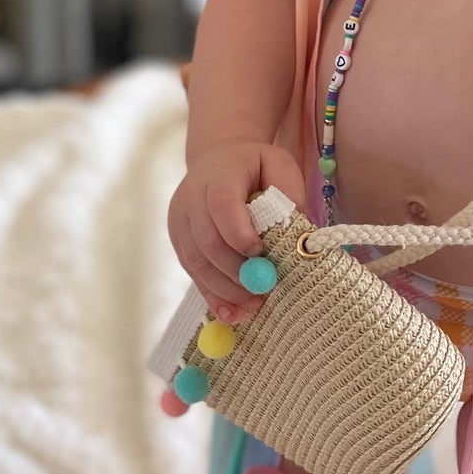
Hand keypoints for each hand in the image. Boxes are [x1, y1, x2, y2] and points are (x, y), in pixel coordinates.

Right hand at [167, 141, 305, 324]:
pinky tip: (230, 313)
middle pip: (207, 241)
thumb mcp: (279, 165)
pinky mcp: (177, 239)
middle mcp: (192, 196)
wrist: (218, 160)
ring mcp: (180, 219)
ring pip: (196, 261)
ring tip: (252, 304)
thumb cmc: (255, 166)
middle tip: (263, 290)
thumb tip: (295, 234)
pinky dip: (211, 294)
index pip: (222, 205)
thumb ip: (288, 193)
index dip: (239, 233)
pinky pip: (191, 271)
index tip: (260, 254)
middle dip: (235, 272)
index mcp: (219, 174)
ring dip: (224, 288)